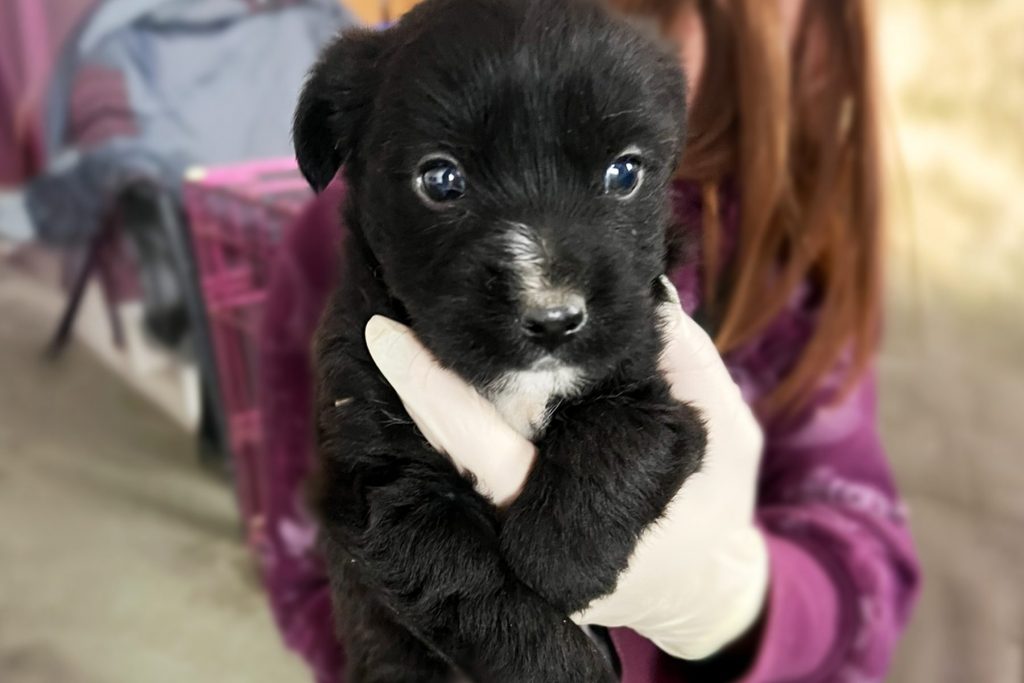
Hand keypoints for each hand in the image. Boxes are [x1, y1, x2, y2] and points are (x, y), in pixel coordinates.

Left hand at [365, 277, 767, 659]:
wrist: (697, 587)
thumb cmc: (715, 512)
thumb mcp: (727, 437)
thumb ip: (691, 368)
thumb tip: (648, 293)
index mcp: (577, 521)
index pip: (485, 450)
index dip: (433, 391)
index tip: (389, 334)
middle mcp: (528, 540)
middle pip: (452, 458)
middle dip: (414, 390)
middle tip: (383, 324)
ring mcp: (514, 541)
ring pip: (453, 467)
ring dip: (424, 406)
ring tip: (399, 339)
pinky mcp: (511, 530)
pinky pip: (470, 472)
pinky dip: (449, 425)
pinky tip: (432, 382)